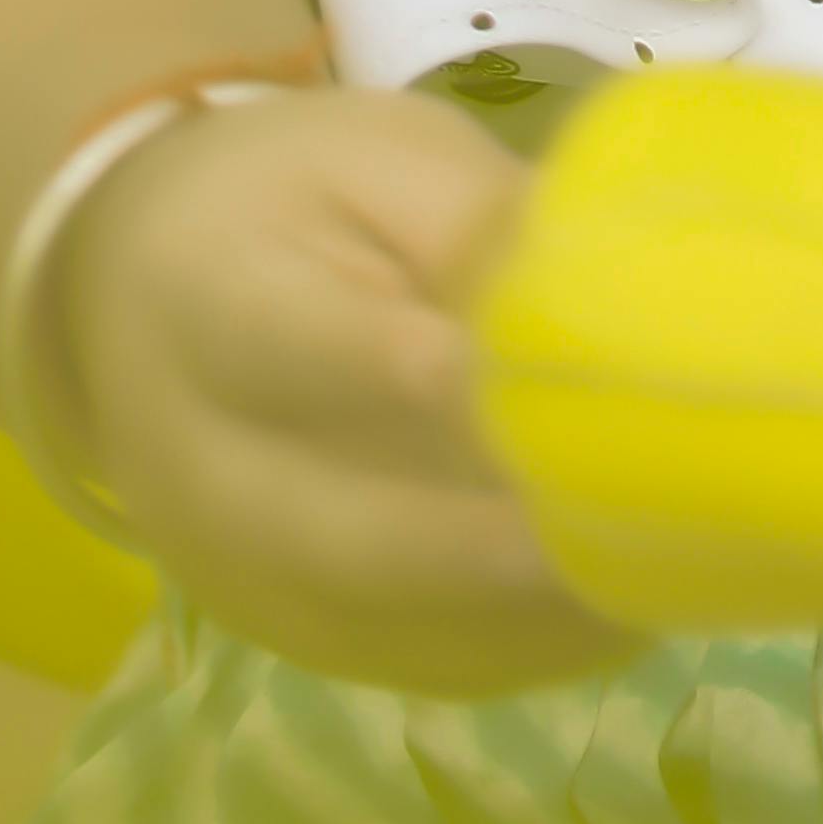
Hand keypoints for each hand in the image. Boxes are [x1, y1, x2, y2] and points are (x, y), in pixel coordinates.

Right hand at [53, 82, 631, 691]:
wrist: (137, 297)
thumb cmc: (289, 206)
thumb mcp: (376, 160)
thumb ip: (478, 223)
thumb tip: (613, 289)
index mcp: (208, 306)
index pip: (307, 350)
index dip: (432, 376)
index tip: (554, 382)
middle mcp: (203, 470)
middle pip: (351, 534)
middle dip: (503, 545)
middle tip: (648, 528)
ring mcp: (244, 577)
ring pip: (402, 624)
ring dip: (546, 611)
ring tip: (685, 568)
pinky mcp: (298, 639)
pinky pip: (428, 663)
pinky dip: (539, 644)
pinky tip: (640, 599)